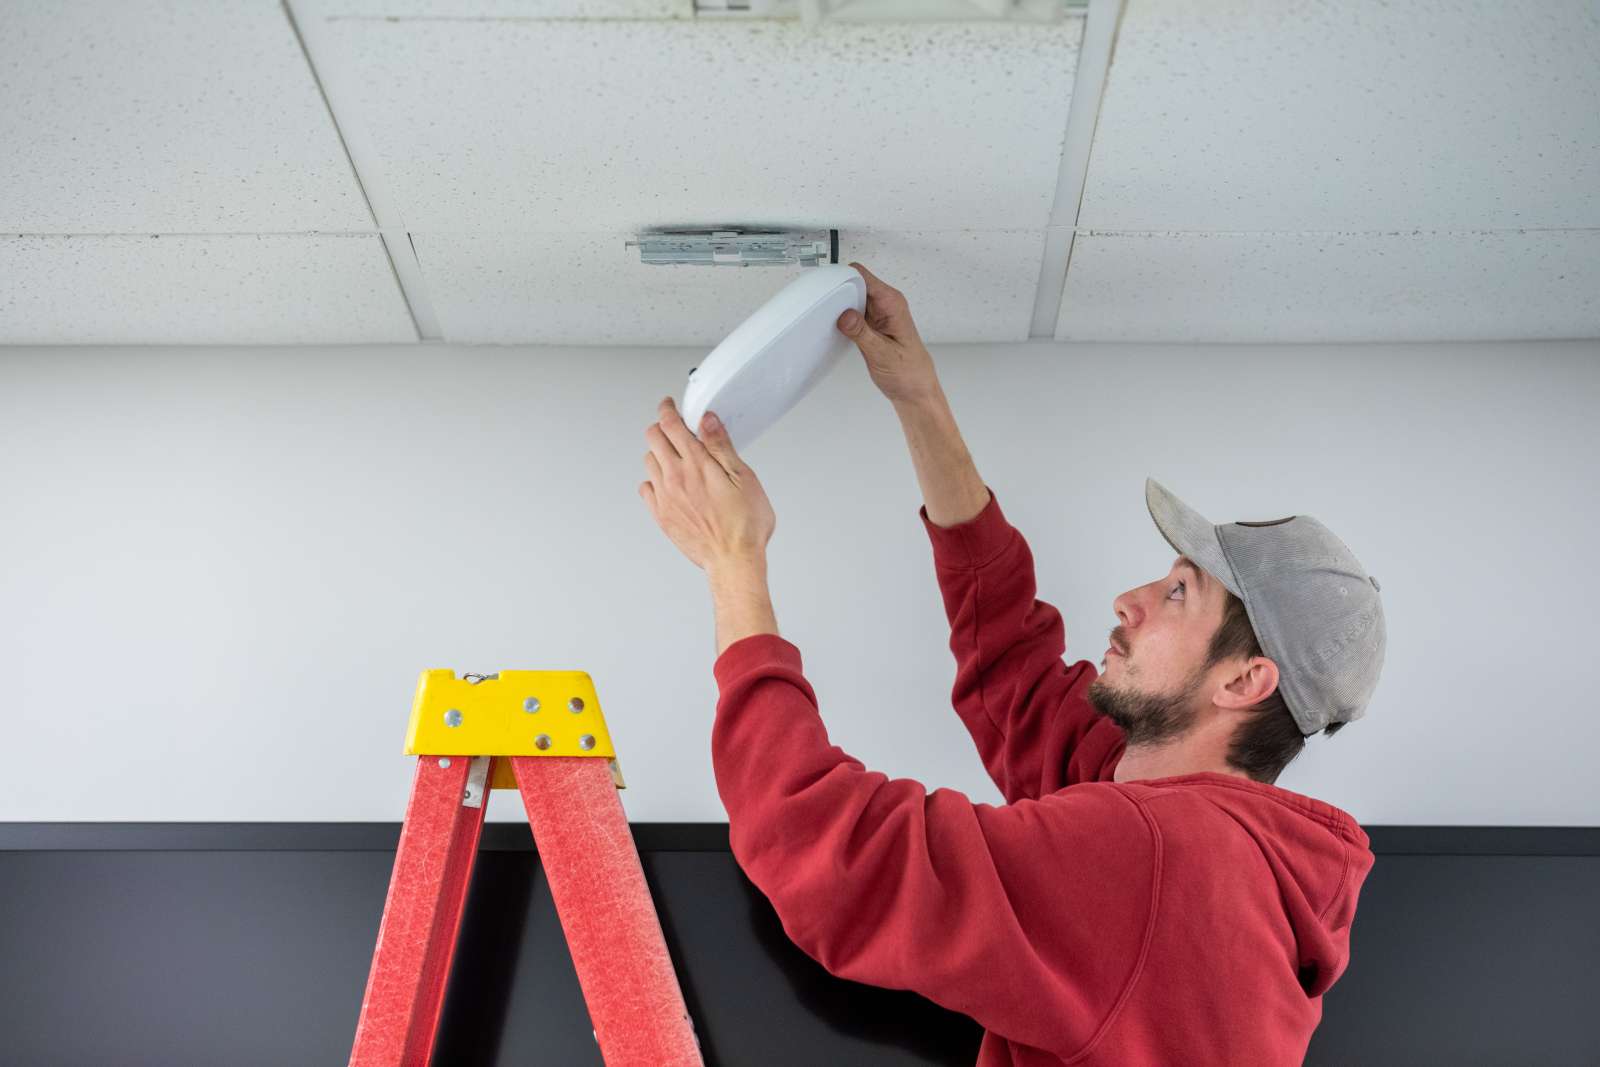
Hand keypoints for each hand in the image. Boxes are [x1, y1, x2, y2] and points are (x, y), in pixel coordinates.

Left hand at [640, 396, 775, 571]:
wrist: (733, 561)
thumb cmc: (744, 525)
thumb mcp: (743, 477)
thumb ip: (721, 446)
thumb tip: (707, 420)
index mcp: (696, 464)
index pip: (670, 425)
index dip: (668, 409)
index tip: (669, 405)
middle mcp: (675, 478)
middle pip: (653, 438)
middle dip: (661, 426)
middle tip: (672, 427)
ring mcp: (665, 497)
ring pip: (649, 461)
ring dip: (658, 452)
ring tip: (675, 456)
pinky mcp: (661, 515)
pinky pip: (646, 488)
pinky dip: (653, 479)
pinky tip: (668, 483)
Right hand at [836, 262, 940, 405]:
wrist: (914, 389)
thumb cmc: (909, 372)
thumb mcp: (882, 354)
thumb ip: (862, 333)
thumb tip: (845, 315)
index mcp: (892, 303)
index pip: (863, 276)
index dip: (844, 278)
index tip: (828, 289)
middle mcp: (885, 304)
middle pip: (854, 283)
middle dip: (838, 292)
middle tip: (824, 307)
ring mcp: (877, 314)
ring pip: (851, 297)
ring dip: (839, 306)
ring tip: (828, 319)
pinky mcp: (870, 325)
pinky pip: (852, 313)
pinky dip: (842, 318)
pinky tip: (836, 328)